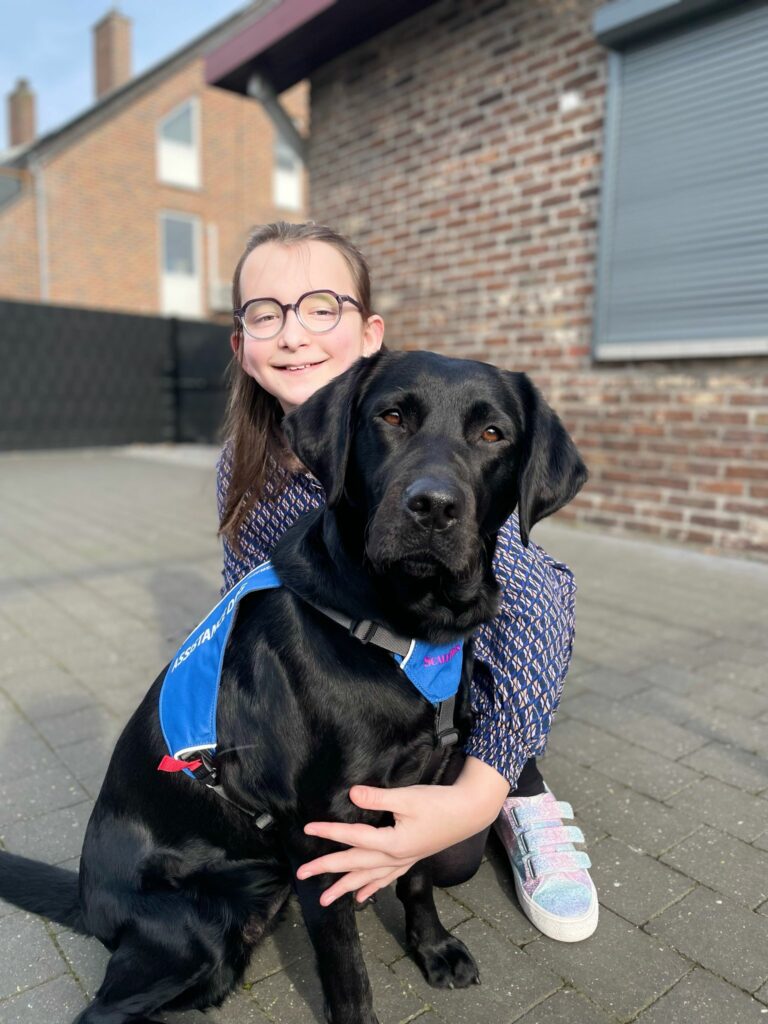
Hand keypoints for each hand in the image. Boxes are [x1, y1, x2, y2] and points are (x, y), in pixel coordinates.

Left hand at [296, 757, 509, 905]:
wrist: (468, 813)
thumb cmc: (439, 803)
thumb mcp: (407, 797)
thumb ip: (378, 798)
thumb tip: (352, 793)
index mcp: (391, 842)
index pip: (352, 837)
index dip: (328, 832)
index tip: (307, 829)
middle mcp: (394, 857)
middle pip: (354, 864)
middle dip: (327, 869)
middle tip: (302, 874)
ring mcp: (402, 861)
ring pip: (368, 878)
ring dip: (345, 887)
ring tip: (325, 899)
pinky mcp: (410, 859)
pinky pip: (385, 880)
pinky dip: (371, 889)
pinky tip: (361, 898)